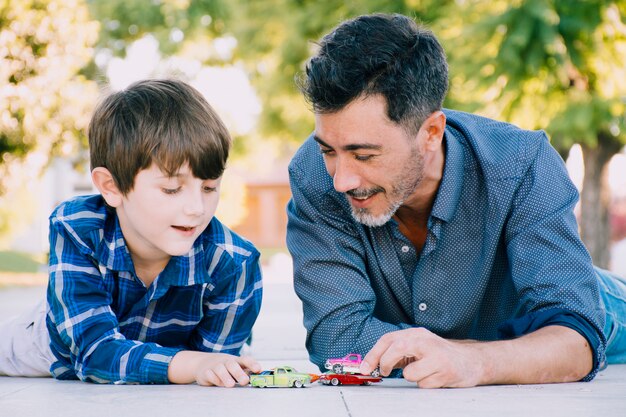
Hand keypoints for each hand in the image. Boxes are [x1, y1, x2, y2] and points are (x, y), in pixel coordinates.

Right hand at [169, 351, 261, 386]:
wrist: (202, 363)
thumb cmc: (224, 367)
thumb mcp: (236, 367)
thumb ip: (246, 372)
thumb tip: (260, 377)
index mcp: (236, 361)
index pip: (245, 360)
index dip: (252, 364)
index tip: (258, 369)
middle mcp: (226, 362)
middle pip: (232, 364)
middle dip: (239, 373)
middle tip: (245, 381)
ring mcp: (215, 366)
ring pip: (220, 368)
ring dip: (225, 376)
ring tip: (231, 384)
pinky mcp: (205, 372)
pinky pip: (209, 374)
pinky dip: (213, 378)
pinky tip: (216, 382)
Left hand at [359, 328, 484, 387]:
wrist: (471, 361)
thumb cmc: (439, 355)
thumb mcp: (418, 347)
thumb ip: (398, 352)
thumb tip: (372, 364)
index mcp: (416, 334)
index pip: (388, 339)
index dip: (373, 354)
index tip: (365, 368)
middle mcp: (426, 341)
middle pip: (397, 347)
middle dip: (386, 363)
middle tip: (384, 372)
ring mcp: (437, 356)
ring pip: (409, 373)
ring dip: (411, 378)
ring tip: (423, 373)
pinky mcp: (446, 371)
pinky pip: (423, 385)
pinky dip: (425, 385)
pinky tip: (435, 378)